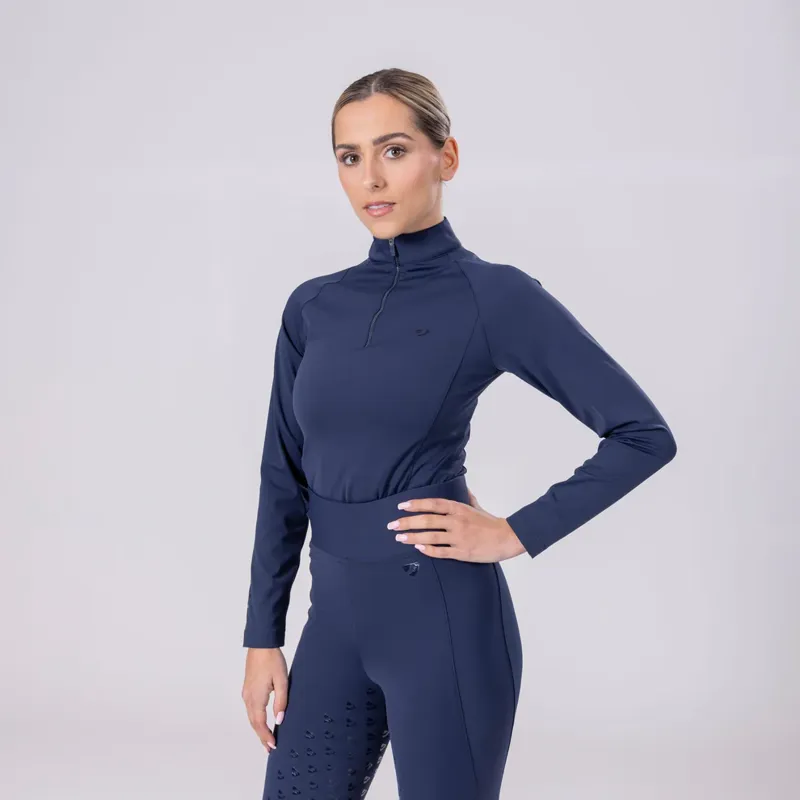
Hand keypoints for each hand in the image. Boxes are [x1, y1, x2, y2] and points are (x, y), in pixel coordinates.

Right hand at [242, 647, 287, 751]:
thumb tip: (280, 720)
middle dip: (261, 736)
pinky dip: (256, 719)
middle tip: (270, 748)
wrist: (261, 644)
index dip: (266, 736)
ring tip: (267, 738)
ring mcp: (246, 693)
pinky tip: (262, 721)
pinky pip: (251, 709)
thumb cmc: (272, 660)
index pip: (260, 723)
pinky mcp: (248, 688)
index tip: (273, 746)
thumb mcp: (282, 680)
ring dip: (258, 729)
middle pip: (254, 723)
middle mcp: (248, 697)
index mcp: (256, 697)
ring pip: (251, 716)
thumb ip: (281, 701)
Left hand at [387, 487, 526, 561]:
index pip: (433, 504)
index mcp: (459, 508)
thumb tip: (461, 487)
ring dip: (412, 537)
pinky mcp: (462, 552)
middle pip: (427, 521)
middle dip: (407, 522)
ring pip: (430, 537)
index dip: (416, 504)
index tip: (401, 506)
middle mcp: (457, 522)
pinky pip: (441, 552)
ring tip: (399, 538)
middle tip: (392, 525)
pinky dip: (428, 550)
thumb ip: (466, 498)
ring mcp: (459, 538)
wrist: (507, 538)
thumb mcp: (476, 506)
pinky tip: (418, 548)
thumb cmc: (491, 523)